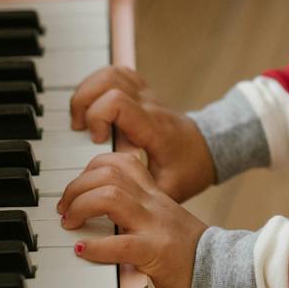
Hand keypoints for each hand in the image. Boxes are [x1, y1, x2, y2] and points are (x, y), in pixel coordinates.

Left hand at [57, 152, 205, 287]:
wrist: (224, 272)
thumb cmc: (190, 254)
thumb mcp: (162, 223)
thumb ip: (138, 214)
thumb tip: (104, 217)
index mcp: (155, 195)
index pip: (119, 161)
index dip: (90, 168)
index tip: (76, 188)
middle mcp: (153, 204)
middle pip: (108, 174)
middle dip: (77, 187)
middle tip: (65, 209)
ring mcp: (155, 226)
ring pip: (111, 198)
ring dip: (81, 208)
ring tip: (70, 224)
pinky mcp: (155, 252)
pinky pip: (120, 244)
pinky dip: (95, 246)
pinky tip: (82, 249)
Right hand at [66, 65, 216, 203]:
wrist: (208, 150)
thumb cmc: (188, 169)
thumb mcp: (168, 190)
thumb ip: (141, 198)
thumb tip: (115, 215)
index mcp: (153, 127)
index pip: (117, 102)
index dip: (97, 116)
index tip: (96, 141)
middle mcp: (149, 105)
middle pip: (108, 80)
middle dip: (84, 102)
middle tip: (80, 130)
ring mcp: (146, 95)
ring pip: (111, 72)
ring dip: (88, 91)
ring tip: (83, 119)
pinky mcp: (142, 92)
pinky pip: (116, 73)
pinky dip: (98, 84)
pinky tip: (94, 107)